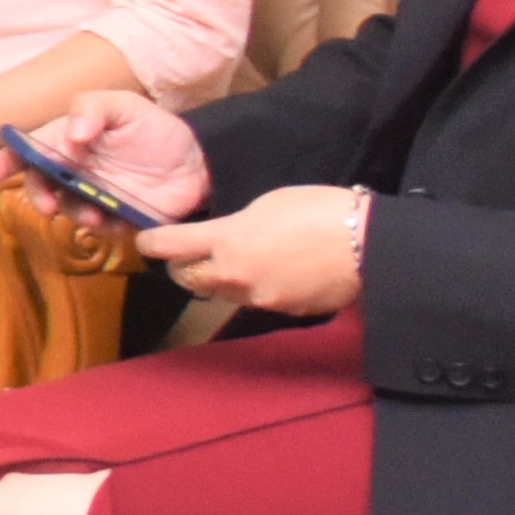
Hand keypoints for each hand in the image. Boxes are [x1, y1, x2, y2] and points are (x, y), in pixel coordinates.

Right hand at [25, 92, 213, 222]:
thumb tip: (71, 134)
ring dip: (73, 212)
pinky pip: (98, 227)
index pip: (26, 149)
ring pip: (66, 208)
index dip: (0, 163)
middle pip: (39, 183)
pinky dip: (103, 226)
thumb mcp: (125, 105)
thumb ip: (93, 109)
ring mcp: (92, 196)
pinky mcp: (115, 218)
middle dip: (37, 195)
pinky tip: (118, 220)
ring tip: (96, 213)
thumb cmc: (155, 128)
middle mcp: (72, 170)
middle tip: (46, 204)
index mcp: (67, 140)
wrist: (200, 161)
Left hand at [139, 182, 372, 316]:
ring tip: (236, 260)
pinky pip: (254, 300)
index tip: (145, 241)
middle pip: (187, 278)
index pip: (169, 247)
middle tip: (188, 252)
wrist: (369, 245)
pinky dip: (252, 287)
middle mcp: (235, 276)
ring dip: (218, 278)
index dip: (151, 243)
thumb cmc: (319, 211)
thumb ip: (235, 224)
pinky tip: (273, 271)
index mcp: (227, 241)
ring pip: (220, 292)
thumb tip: (224, 236)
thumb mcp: (267, 204)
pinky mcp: (283, 311)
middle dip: (182, 266)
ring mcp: (259, 298)